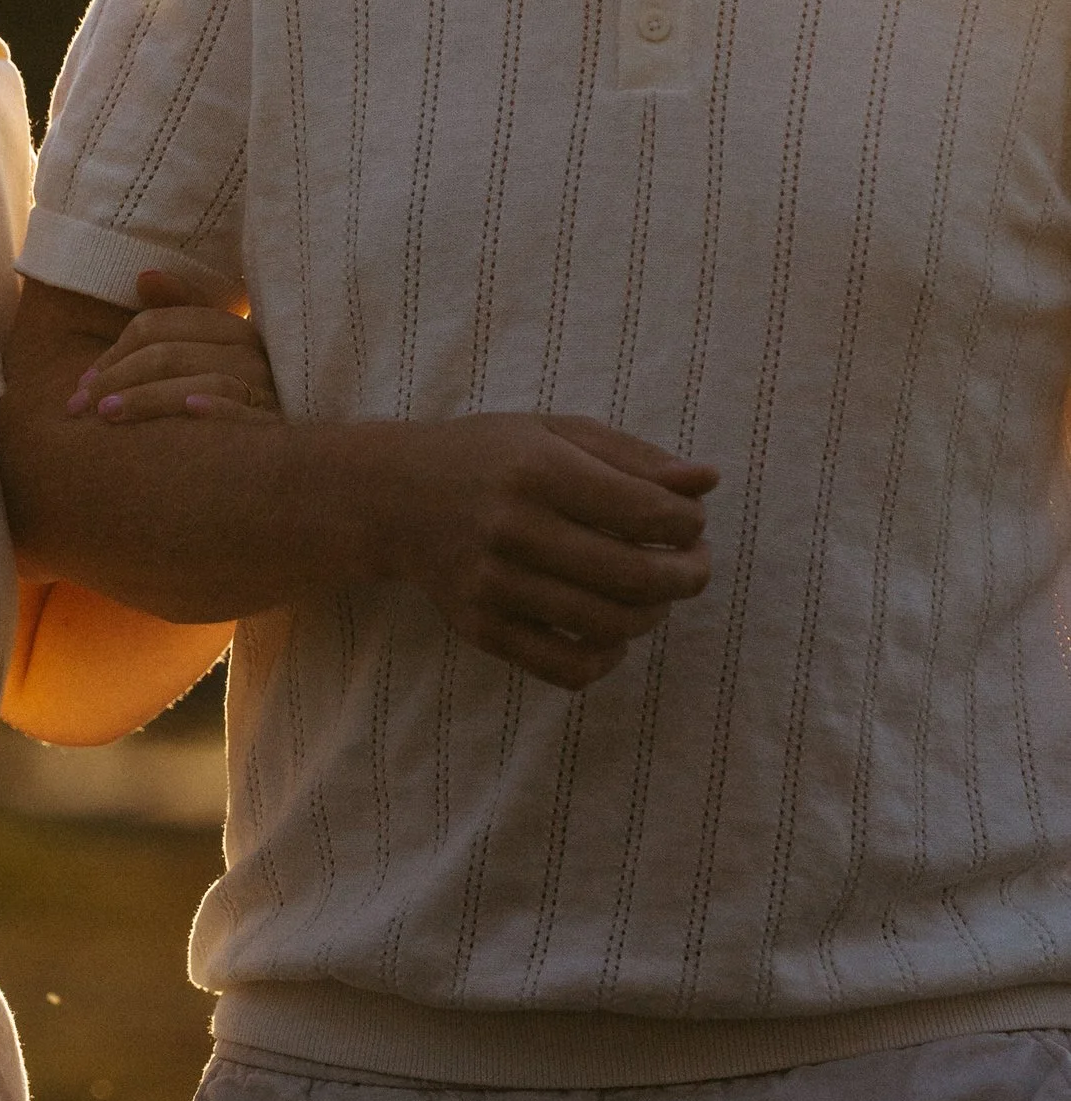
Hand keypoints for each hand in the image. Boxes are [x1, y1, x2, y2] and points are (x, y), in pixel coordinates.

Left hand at [68, 269, 276, 423]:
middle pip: (169, 354)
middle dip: (116, 377)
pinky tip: (189, 412)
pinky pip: (246, 412)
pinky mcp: (278, 426)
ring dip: (147, 398)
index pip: (158, 327)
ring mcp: (268, 390)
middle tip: (77, 406)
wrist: (297, 459)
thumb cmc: (242, 400)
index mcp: (231, 329)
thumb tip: (145, 276)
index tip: (82, 382)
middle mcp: (251, 354)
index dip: (113, 351)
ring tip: (106, 415)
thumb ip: (179, 314)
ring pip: (198, 381)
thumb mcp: (213, 353)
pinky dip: (218, 408)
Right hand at [371, 414, 716, 690]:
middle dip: (687, 575)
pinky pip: (565, 666)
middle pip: (634, 576)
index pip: (644, 512)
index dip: (687, 525)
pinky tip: (611, 634)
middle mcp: (513, 529)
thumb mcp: (556, 433)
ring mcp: (493, 585)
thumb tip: (707, 483)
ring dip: (653, 615)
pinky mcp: (481, 628)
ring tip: (653, 596)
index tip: (690, 523)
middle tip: (694, 566)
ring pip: (607, 626)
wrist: (392, 497)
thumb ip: (634, 457)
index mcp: (537, 470)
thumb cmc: (487, 456)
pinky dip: (605, 659)